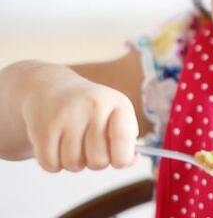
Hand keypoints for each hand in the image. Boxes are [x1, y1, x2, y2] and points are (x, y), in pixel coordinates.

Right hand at [20, 64, 138, 171]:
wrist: (51, 88)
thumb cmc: (91, 109)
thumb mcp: (115, 115)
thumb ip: (127, 141)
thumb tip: (128, 161)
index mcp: (118, 104)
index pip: (124, 139)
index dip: (122, 158)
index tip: (118, 159)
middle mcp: (94, 106)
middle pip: (99, 160)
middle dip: (95, 162)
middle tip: (90, 147)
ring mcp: (67, 115)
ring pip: (74, 164)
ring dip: (73, 162)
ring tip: (73, 142)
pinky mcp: (44, 126)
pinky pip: (51, 164)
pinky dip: (53, 162)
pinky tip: (56, 144)